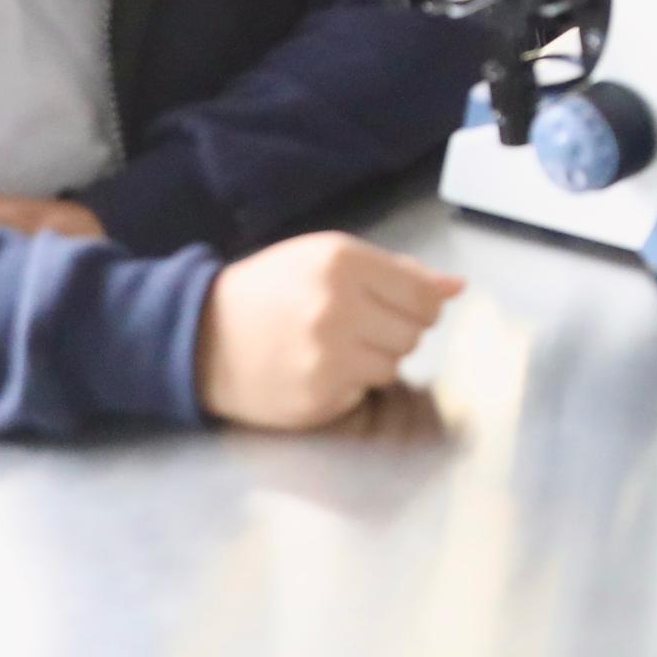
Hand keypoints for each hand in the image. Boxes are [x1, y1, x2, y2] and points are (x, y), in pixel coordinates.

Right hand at [194, 232, 463, 429]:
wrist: (200, 337)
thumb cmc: (269, 290)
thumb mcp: (325, 258)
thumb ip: (396, 271)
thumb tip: (456, 287)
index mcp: (342, 263)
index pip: (424, 295)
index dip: (423, 304)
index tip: (406, 306)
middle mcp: (337, 309)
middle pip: (414, 332)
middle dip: (395, 330)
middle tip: (358, 324)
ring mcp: (327, 358)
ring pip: (394, 366)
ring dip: (374, 358)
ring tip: (334, 346)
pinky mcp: (318, 399)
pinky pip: (364, 393)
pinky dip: (349, 384)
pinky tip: (317, 369)